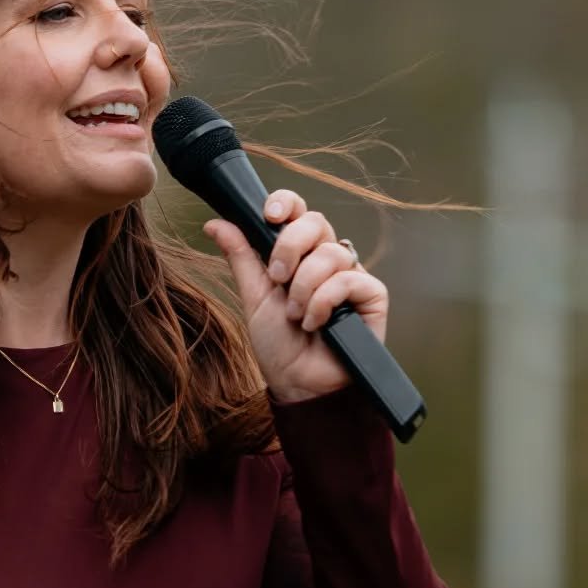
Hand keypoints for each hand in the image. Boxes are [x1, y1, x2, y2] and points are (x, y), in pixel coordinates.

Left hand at [203, 191, 389, 403]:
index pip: (299, 212)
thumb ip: (241, 258)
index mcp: (299, 254)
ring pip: (330, 253)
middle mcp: (327, 259)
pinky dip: (324, 302)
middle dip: (289, 247)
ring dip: (304, 287)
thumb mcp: (254, 297)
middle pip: (316, 222)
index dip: (286, 203)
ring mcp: (351, 275)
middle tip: (277, 280)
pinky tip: (316, 324)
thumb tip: (215, 223)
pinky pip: (349, 279)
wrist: (298, 384)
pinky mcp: (372, 296)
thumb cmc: (279, 345)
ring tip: (295, 316)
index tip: (268, 216)